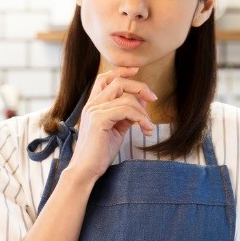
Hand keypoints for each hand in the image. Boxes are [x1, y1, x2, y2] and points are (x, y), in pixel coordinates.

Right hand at [65, 66, 156, 183]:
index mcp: (93, 105)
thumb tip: (142, 102)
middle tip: (153, 99)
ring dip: (143, 112)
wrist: (86, 170)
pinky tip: (146, 130)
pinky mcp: (98, 120)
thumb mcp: (117, 129)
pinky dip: (141, 118)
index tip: (136, 70)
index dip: (121, 71)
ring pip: (127, 98)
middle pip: (119, 83)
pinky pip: (126, 110)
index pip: (105, 79)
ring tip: (148, 127)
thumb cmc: (100, 152)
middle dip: (140, 88)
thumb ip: (126, 114)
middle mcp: (91, 105)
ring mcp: (94, 111)